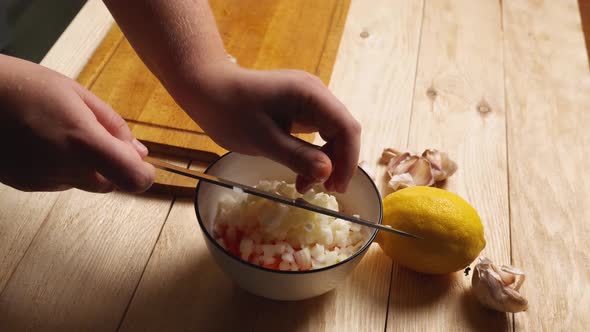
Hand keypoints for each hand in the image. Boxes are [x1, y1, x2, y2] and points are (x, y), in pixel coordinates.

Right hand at [0, 55, 154, 192]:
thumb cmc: (23, 86)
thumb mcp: (78, 94)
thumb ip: (114, 126)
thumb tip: (139, 151)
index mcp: (83, 141)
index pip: (133, 178)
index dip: (145, 174)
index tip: (142, 162)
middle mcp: (65, 168)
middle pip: (111, 183)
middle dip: (112, 164)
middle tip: (95, 135)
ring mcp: (44, 180)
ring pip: (86, 183)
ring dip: (87, 165)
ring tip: (61, 133)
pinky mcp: (27, 185)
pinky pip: (60, 182)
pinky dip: (63, 168)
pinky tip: (44, 143)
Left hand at [172, 61, 360, 192]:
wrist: (207, 89)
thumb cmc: (230, 112)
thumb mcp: (263, 140)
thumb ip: (298, 156)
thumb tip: (328, 173)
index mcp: (310, 94)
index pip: (346, 128)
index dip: (348, 160)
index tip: (337, 187)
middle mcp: (315, 93)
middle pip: (343, 130)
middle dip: (338, 162)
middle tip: (325, 190)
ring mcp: (307, 98)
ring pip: (331, 133)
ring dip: (325, 160)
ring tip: (306, 185)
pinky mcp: (298, 106)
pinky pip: (317, 131)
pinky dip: (313, 153)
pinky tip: (301, 171)